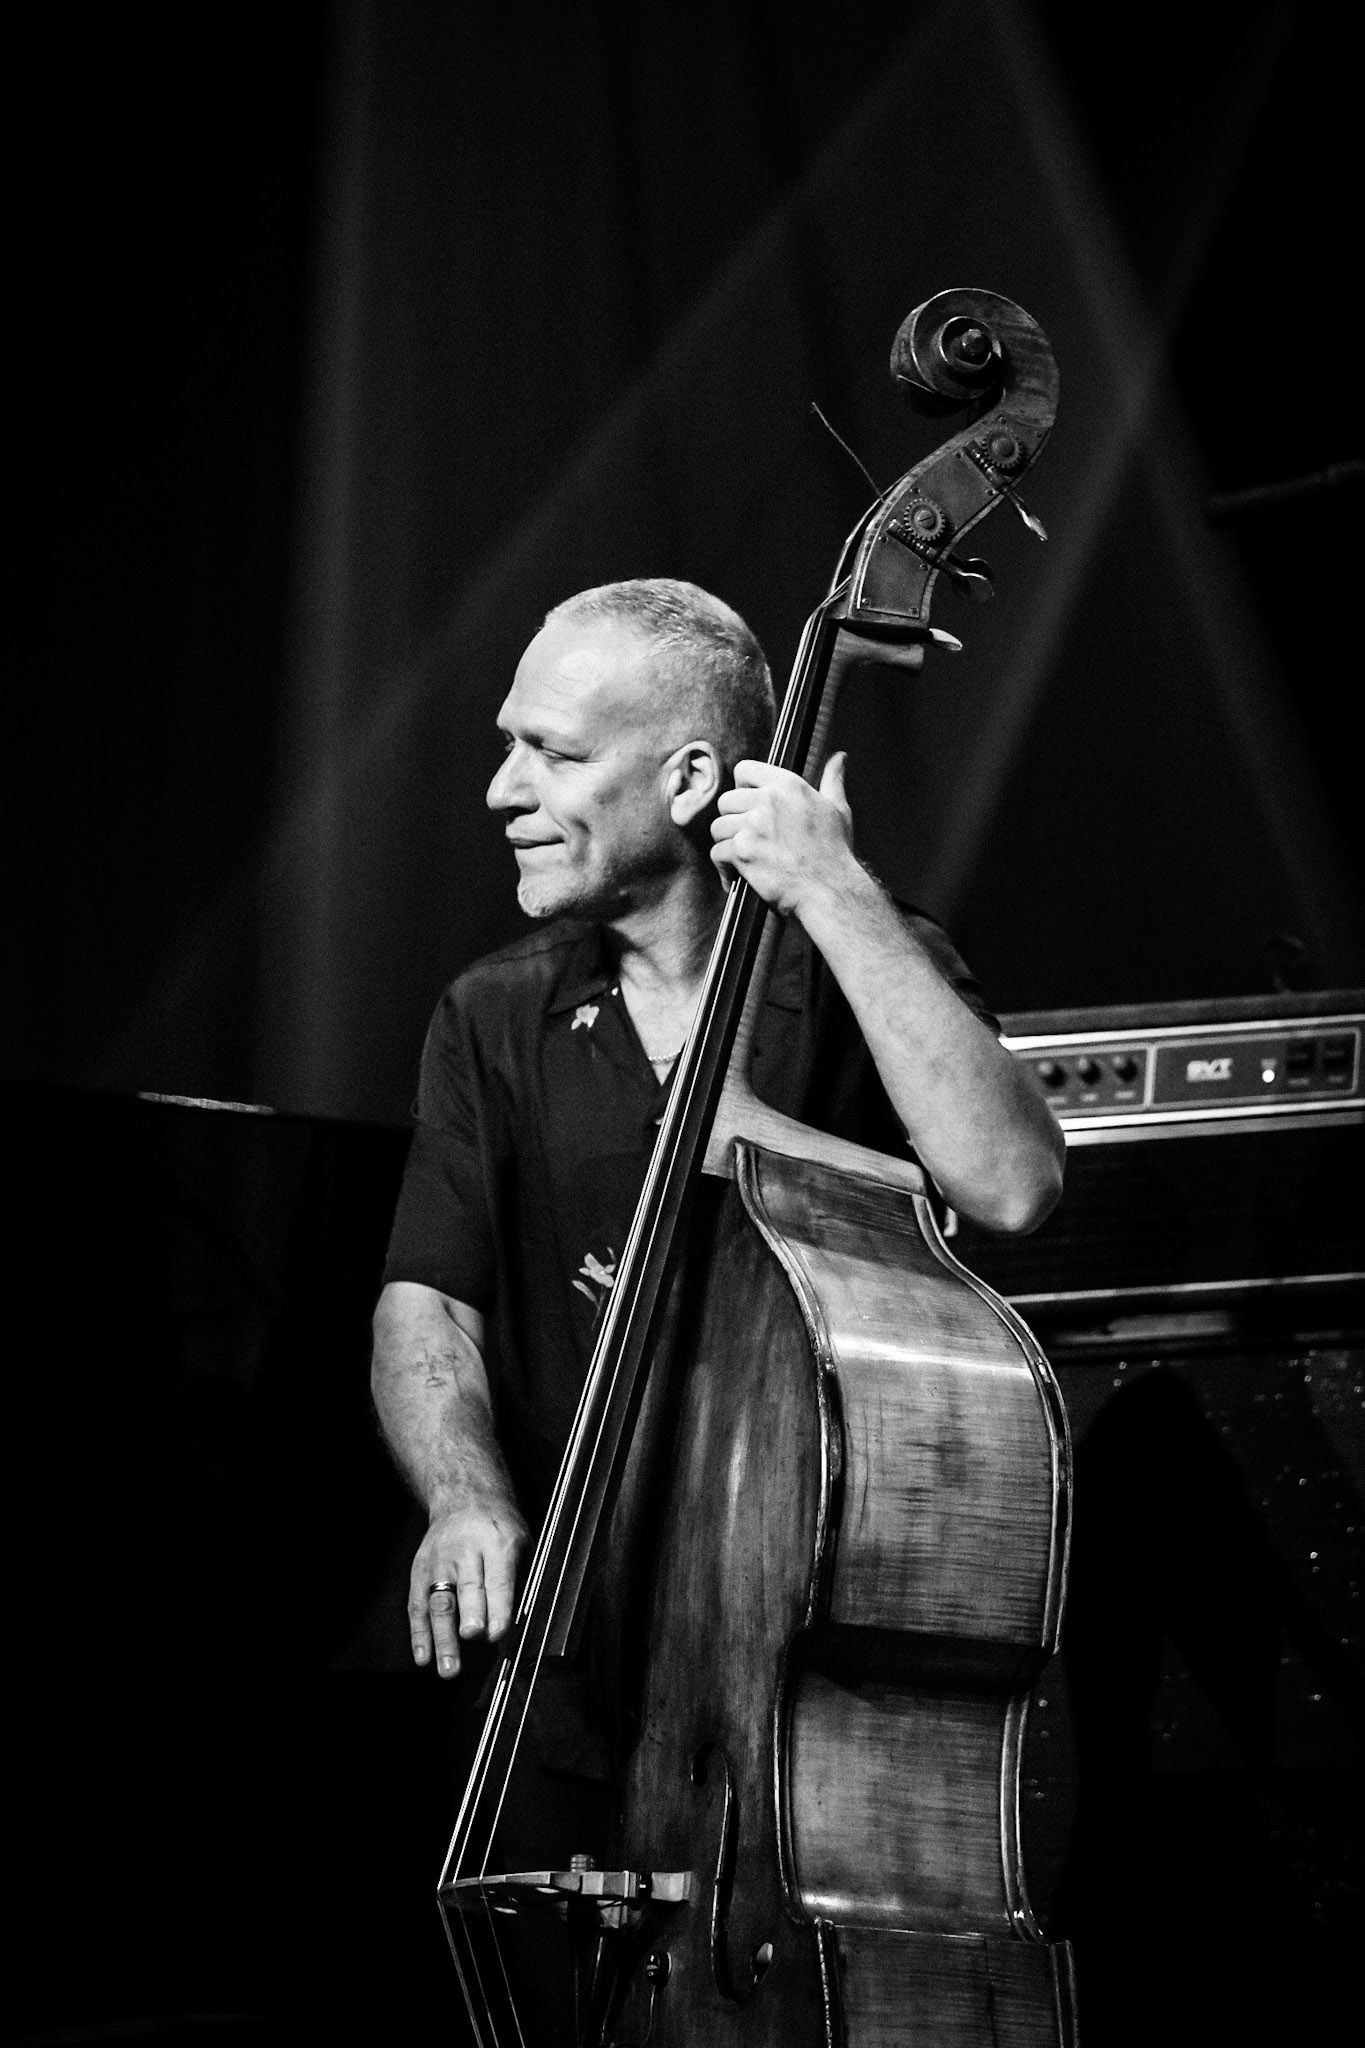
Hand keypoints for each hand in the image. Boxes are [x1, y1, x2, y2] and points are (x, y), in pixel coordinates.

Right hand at [407, 1487, 528, 1678]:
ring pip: (440, 1601)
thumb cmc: (499, 1529)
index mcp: (497, 1542)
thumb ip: (520, 1582)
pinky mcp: (419, 1570)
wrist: (464, 1498)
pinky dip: (419, 1633)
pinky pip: (417, 1604)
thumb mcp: (521, 1544)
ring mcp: (438, 1560)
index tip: (497, 1633)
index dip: (498, 1606)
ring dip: (442, 1637)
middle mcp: (464, 1550)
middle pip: (467, 1587)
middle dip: (470, 1614)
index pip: (498, 1578)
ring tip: (448, 1668)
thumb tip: (518, 1631)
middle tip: (472, 1636)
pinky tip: (424, 1657)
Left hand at [710, 753, 856, 917]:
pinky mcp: (742, 851)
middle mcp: (768, 801)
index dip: (742, 787)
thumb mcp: (838, 809)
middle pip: (726, 800)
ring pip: (718, 827)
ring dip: (727, 844)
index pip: (744, 769)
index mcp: (788, 785)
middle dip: (733, 820)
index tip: (748, 804)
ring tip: (742, 858)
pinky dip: (723, 868)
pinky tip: (736, 877)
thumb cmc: (835, 853)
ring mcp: (753, 826)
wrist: (830, 889)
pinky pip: (717, 853)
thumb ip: (832, 780)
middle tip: (747, 838)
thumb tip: (839, 758)